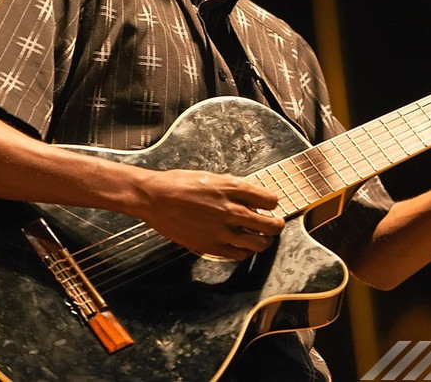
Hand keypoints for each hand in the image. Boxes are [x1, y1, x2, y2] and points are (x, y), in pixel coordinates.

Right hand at [133, 169, 285, 260]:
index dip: (272, 203)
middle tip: (275, 224)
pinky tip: (240, 245)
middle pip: (271, 225)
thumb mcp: (213, 177)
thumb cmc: (179, 183)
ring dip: (263, 241)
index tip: (269, 206)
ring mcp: (222, 231)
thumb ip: (234, 189)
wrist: (154, 198)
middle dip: (276, 225)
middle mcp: (231, 210)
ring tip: (261, 238)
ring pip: (259, 243)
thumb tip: (251, 199)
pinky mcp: (211, 246)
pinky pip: (239, 254)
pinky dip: (244, 251)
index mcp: (233, 189)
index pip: (271, 200)